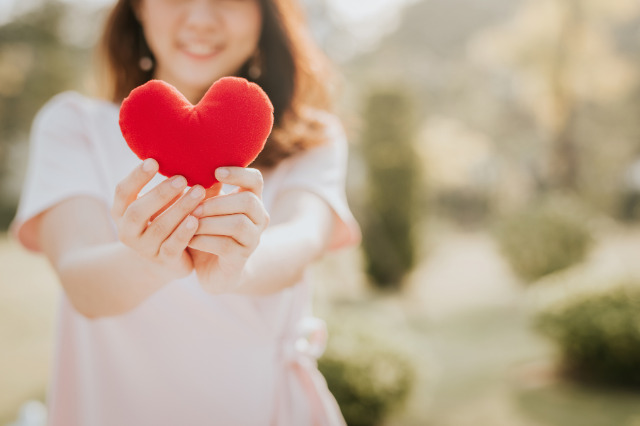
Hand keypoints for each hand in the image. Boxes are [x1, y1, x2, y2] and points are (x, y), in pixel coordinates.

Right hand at [111, 159, 205, 280]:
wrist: (168, 260)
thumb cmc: (168, 220)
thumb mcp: (162, 202)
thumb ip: (171, 183)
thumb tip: (196, 154)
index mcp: (122, 211)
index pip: (122, 192)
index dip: (136, 177)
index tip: (153, 161)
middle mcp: (128, 231)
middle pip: (137, 212)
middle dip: (160, 193)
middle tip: (182, 178)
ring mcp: (144, 248)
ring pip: (158, 228)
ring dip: (179, 209)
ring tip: (198, 193)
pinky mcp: (163, 261)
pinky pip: (172, 247)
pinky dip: (183, 233)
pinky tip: (196, 219)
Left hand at [188, 167, 269, 293]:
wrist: (214, 271)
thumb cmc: (207, 233)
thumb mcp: (205, 209)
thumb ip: (203, 191)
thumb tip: (190, 166)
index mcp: (251, 200)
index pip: (255, 180)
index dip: (238, 173)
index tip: (216, 172)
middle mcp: (258, 218)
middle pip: (248, 201)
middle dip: (218, 202)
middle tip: (193, 207)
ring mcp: (253, 239)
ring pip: (238, 224)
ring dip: (210, 222)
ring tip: (190, 222)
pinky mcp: (242, 258)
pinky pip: (226, 245)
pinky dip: (205, 240)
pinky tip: (190, 239)